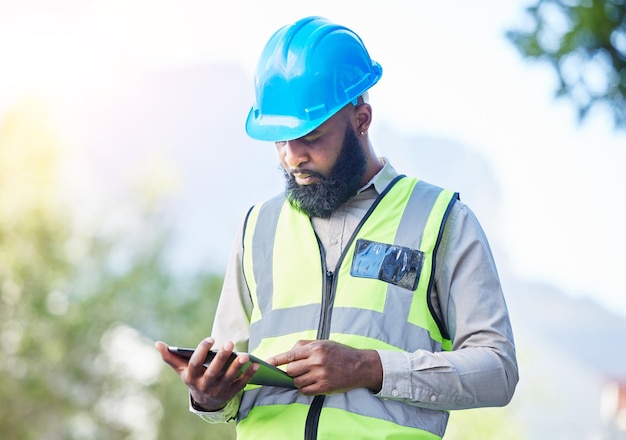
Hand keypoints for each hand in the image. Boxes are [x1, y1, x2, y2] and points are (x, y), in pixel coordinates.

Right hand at [155, 338, 258, 410]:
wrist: (205, 401)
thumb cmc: (194, 377)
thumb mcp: (181, 370)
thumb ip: (170, 357)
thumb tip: (157, 344)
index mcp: (192, 377)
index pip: (195, 364)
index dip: (202, 351)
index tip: (210, 338)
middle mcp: (205, 385)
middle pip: (213, 372)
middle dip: (221, 358)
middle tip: (229, 342)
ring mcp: (218, 390)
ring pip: (228, 379)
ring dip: (237, 367)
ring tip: (244, 355)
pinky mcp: (231, 393)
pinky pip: (241, 384)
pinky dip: (249, 375)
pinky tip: (256, 364)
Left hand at [267, 340, 381, 394]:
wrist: (360, 366)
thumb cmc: (340, 353)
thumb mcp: (323, 343)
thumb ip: (304, 346)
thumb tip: (288, 353)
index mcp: (315, 348)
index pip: (290, 355)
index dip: (276, 360)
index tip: (266, 364)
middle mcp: (317, 361)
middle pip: (291, 370)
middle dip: (290, 371)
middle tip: (297, 370)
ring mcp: (321, 375)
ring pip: (296, 381)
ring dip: (297, 380)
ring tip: (307, 376)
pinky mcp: (324, 387)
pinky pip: (305, 391)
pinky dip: (304, 388)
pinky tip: (311, 383)